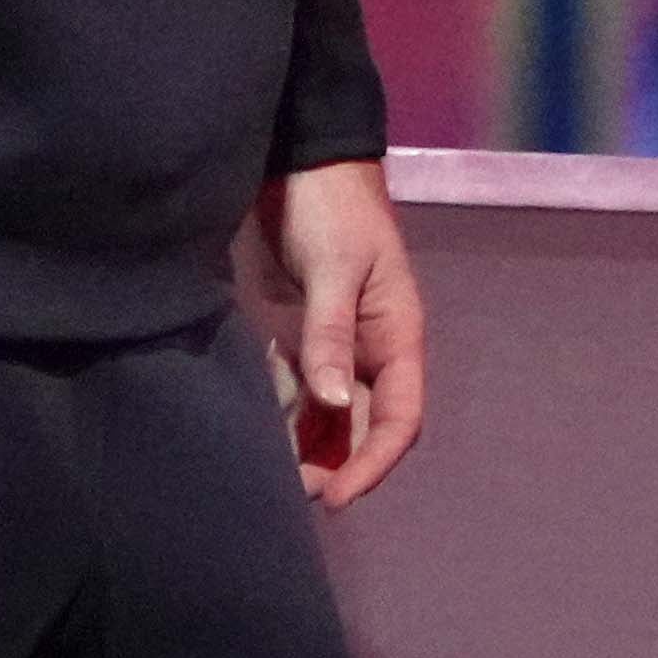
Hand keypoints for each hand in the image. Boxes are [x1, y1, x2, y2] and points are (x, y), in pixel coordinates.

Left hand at [253, 159, 426, 504]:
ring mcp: (334, 346)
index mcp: (397, 336)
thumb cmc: (331, 208)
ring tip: (272, 481)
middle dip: (335, 467)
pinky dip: (284, 422)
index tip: (336, 497)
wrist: (299, 160)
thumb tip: (333, 402)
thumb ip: (330, 334)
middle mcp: (370, 351)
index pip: (399, 419)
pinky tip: (259, 441)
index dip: (373, 464)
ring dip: (307, 451)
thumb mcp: (335, 268)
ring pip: (329, 419)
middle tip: (291, 496)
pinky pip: (297, 394)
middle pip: (362, 429)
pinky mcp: (298, 337)